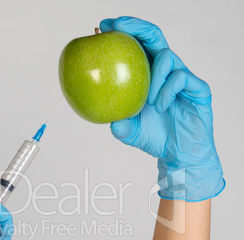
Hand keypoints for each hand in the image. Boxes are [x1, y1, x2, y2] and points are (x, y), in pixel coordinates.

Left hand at [99, 16, 224, 200]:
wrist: (178, 154)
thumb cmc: (154, 138)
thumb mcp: (129, 132)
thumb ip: (119, 125)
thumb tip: (107, 119)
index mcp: (148, 77)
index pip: (137, 48)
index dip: (123, 34)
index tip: (103, 27)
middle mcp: (165, 72)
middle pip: (154, 38)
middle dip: (136, 27)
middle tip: (117, 26)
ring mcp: (182, 77)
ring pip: (167, 56)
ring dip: (153, 76)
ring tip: (148, 101)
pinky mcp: (197, 87)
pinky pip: (181, 78)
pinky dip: (166, 91)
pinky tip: (159, 106)